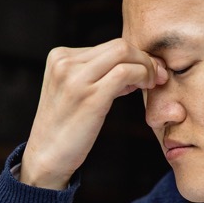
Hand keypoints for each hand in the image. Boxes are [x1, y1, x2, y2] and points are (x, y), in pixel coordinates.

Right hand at [20, 39, 166, 189]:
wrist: (46, 157)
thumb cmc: (65, 128)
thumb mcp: (74, 91)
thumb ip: (98, 74)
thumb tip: (136, 64)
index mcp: (59, 56)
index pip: (107, 46)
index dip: (133, 57)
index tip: (146, 73)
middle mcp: (65, 62)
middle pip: (118, 45)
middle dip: (144, 58)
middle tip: (157, 76)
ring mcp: (75, 78)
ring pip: (124, 53)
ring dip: (146, 67)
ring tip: (151, 84)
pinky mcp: (90, 95)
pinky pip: (126, 72)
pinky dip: (142, 76)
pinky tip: (145, 89)